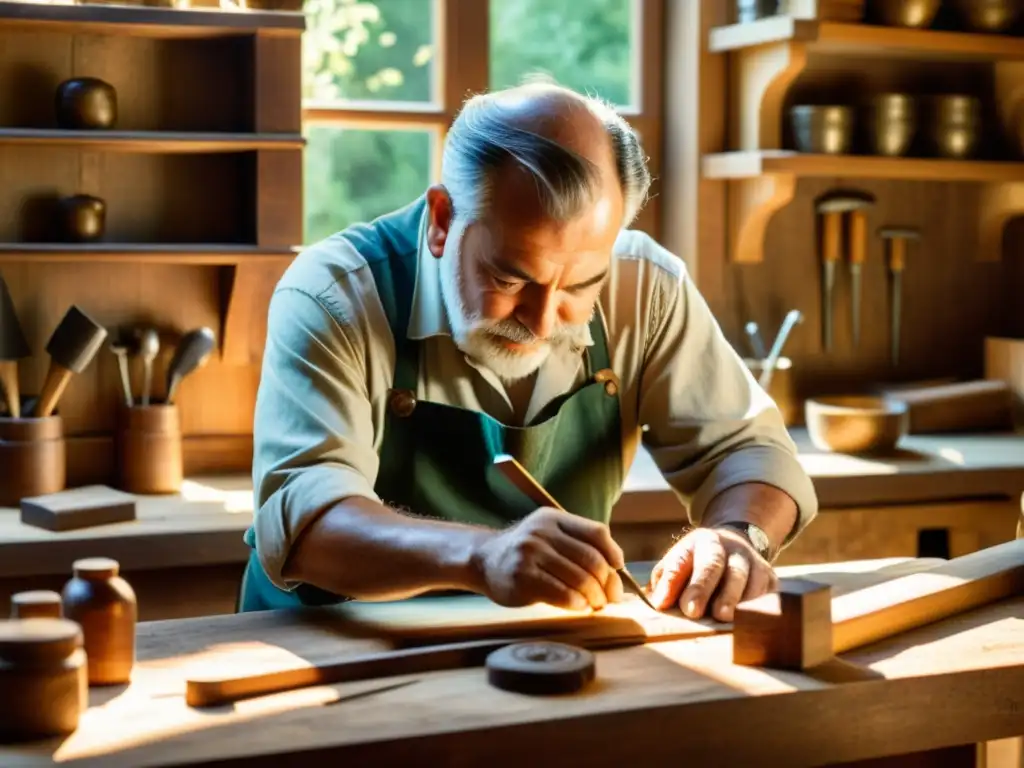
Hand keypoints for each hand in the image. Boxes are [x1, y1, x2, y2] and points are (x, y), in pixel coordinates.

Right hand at [471, 508, 624, 610]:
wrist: (482, 560)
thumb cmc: (524, 553)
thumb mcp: (548, 536)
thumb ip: (577, 546)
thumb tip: (616, 575)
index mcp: (554, 518)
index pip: (597, 532)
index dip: (614, 553)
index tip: (617, 570)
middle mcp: (542, 532)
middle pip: (592, 559)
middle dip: (606, 583)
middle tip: (609, 598)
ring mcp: (531, 553)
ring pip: (580, 579)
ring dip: (594, 597)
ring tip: (594, 604)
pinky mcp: (523, 577)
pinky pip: (563, 594)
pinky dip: (578, 604)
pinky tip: (578, 607)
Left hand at [647, 527, 777, 620]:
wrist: (738, 547)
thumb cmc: (699, 565)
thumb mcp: (679, 565)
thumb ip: (665, 582)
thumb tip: (659, 603)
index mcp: (699, 542)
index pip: (682, 560)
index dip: (673, 581)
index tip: (665, 603)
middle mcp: (728, 547)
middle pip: (714, 564)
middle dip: (702, 587)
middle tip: (693, 611)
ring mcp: (752, 561)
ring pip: (745, 577)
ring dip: (734, 600)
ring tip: (723, 618)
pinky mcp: (771, 578)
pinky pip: (766, 593)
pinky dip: (756, 608)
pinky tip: (747, 621)